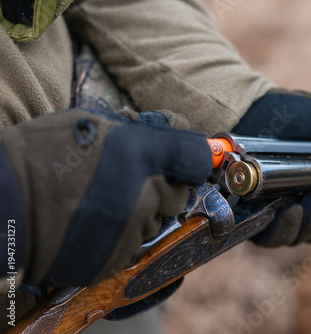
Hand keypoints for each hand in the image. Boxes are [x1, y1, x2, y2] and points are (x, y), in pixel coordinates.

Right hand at [0, 109, 211, 285]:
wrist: (0, 205)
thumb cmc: (40, 154)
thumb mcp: (91, 123)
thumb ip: (139, 128)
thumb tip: (177, 126)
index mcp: (139, 154)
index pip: (196, 158)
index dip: (195, 157)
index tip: (190, 157)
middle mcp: (143, 195)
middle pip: (178, 194)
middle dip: (163, 186)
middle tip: (132, 179)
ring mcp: (130, 231)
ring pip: (156, 222)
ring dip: (142, 212)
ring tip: (104, 202)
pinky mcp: (115, 260)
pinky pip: (134, 245)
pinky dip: (123, 236)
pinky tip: (95, 224)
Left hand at [232, 88, 310, 246]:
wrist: (242, 109)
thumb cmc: (278, 111)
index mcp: (307, 183)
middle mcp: (287, 200)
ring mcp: (265, 208)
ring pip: (292, 236)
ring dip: (307, 226)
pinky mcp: (244, 214)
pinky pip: (265, 236)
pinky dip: (281, 230)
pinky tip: (290, 211)